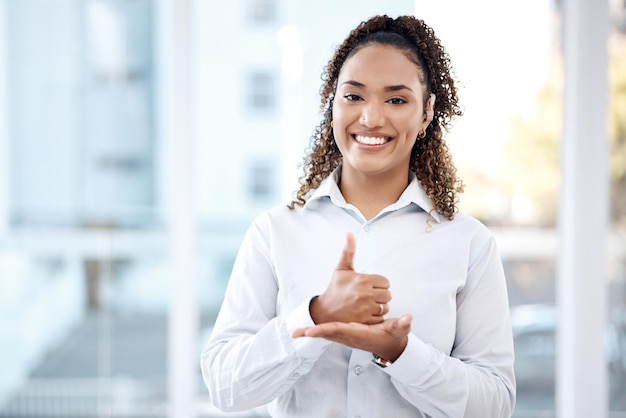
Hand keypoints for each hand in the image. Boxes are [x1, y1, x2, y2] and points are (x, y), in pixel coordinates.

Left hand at [292, 314, 412, 361]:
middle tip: (294, 333)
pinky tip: (307, 330)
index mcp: (358, 333)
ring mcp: (346, 336)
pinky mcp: (345, 334)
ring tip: (294, 332)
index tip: (311, 331)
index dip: (325, 330)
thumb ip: (403, 324)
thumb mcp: (399, 329)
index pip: (339, 330)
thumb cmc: (393, 336)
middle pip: (326, 334)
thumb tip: (409, 318)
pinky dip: (317, 331)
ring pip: (325, 334)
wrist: (391, 346)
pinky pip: (328, 332)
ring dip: (310, 333)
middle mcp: (349, 335)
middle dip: (311, 334)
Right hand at [311, 233, 390, 324]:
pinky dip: (375, 318)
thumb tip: (349, 233)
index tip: (368, 286)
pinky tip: (365, 314)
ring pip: (385, 307)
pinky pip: (380, 319)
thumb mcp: (342, 268)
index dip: (378, 285)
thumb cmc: (335, 288)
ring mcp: (365, 308)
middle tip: (367, 296)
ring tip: (366, 305)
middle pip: (388, 295)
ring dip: (378, 307)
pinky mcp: (365, 321)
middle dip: (380, 296)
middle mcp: (365, 294)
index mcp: (362, 279)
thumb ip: (349, 251)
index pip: (386, 282)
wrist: (324, 311)